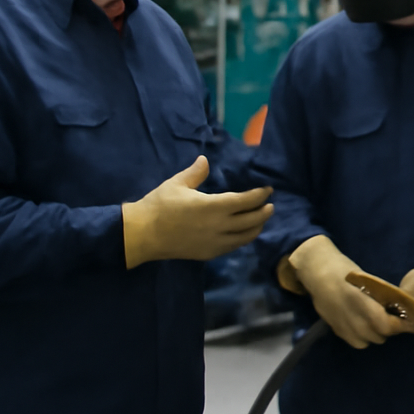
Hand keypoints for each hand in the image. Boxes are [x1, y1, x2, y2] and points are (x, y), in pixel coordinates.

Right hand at [122, 156, 272, 267]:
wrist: (143, 235)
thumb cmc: (159, 206)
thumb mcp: (177, 184)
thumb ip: (196, 173)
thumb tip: (205, 160)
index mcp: (214, 206)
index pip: (246, 201)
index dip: (260, 195)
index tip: (268, 190)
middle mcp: (220, 226)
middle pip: (252, 220)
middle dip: (264, 212)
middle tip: (270, 205)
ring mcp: (216, 242)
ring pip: (246, 236)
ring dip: (257, 227)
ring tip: (261, 219)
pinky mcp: (209, 253)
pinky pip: (233, 246)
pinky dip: (243, 239)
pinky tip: (243, 234)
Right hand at [286, 235, 406, 348]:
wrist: (317, 275)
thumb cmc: (346, 272)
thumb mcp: (368, 279)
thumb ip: (384, 295)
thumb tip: (406, 307)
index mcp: (361, 302)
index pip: (386, 324)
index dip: (403, 327)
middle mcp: (352, 318)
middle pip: (381, 335)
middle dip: (393, 329)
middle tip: (399, 319)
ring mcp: (343, 327)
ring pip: (371, 341)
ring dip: (379, 334)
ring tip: (381, 321)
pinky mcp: (337, 332)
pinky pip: (358, 342)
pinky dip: (366, 337)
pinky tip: (366, 325)